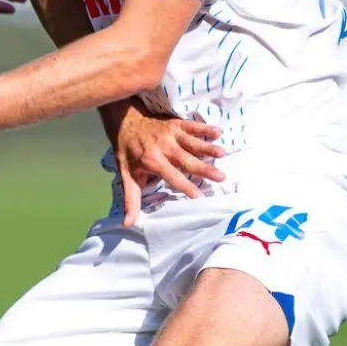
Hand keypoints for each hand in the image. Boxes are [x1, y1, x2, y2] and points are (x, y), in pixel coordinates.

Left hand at [109, 104, 225, 226]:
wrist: (124, 121)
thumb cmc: (127, 152)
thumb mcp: (126, 176)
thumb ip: (130, 199)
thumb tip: (127, 224)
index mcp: (152, 160)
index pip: (172, 176)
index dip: (185, 186)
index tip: (199, 196)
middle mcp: (163, 147)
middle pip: (186, 160)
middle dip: (203, 169)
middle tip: (221, 177)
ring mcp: (170, 134)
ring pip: (192, 142)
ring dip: (207, 148)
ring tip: (222, 154)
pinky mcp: (175, 124)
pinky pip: (191, 126)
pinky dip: (204, 128)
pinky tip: (218, 132)